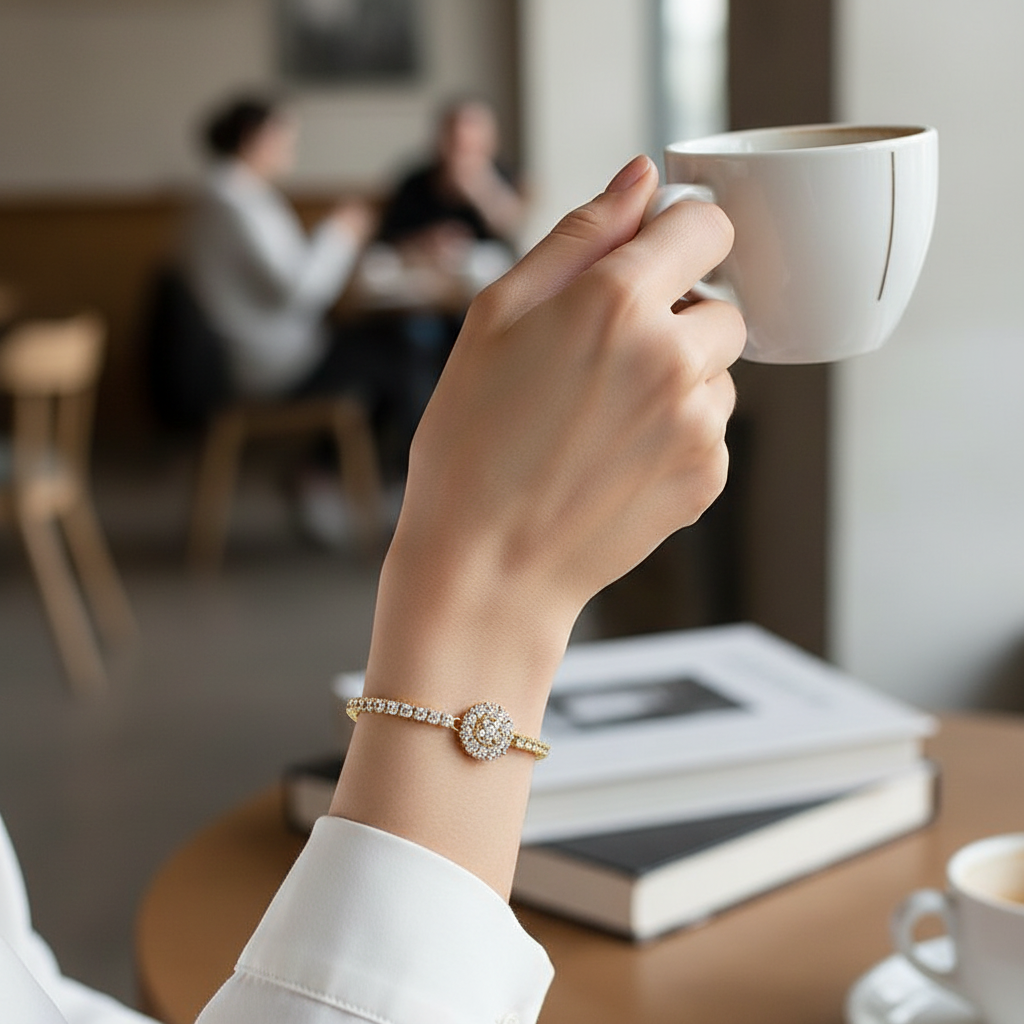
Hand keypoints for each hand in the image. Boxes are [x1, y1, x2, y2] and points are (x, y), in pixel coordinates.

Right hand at [335, 155, 743, 895]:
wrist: (486, 565)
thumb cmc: (471, 442)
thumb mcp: (496, 318)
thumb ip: (579, 236)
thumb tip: (643, 177)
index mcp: (615, 301)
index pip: (706, 224)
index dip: (681, 234)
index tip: (658, 257)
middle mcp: (672, 355)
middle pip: (722, 302)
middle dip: (677, 317)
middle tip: (605, 360)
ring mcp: (697, 422)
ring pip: (720, 369)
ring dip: (680, 377)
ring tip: (604, 418)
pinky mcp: (707, 475)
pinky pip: (712, 427)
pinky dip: (678, 432)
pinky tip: (616, 456)